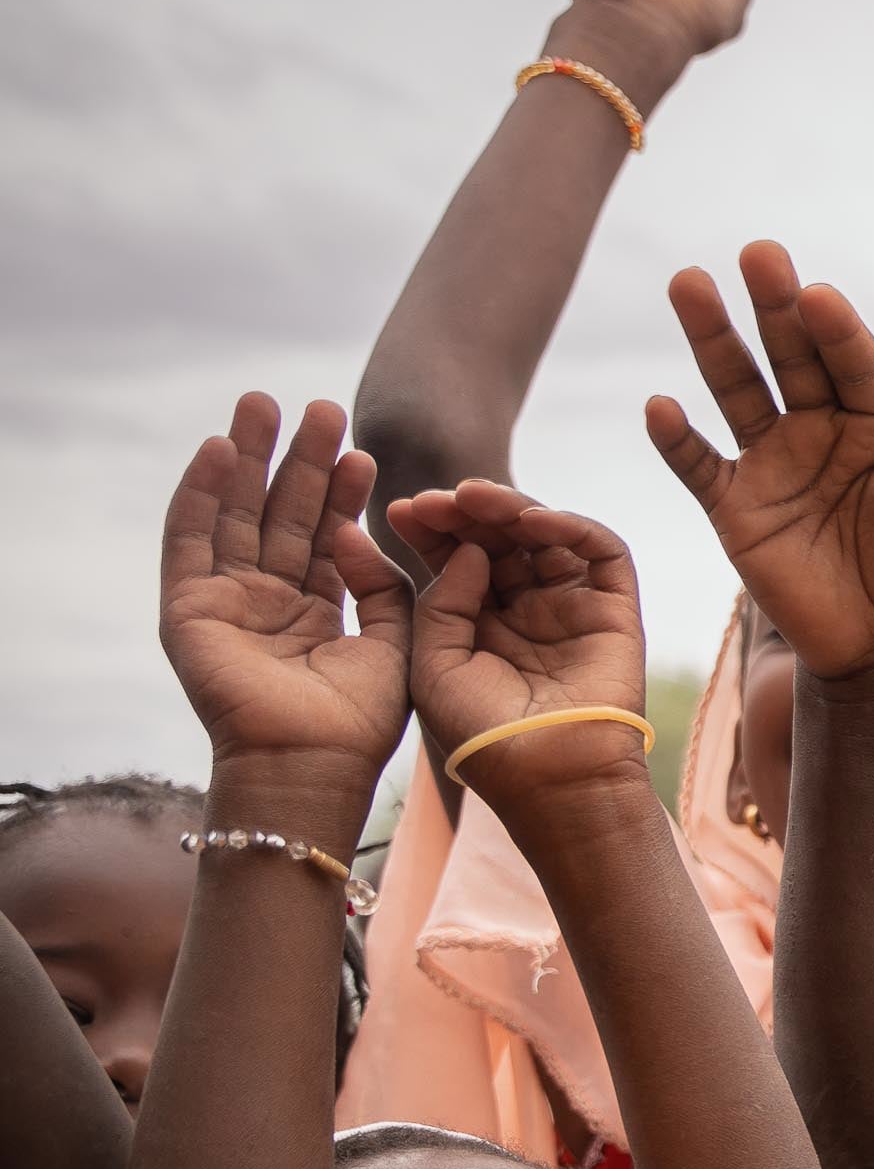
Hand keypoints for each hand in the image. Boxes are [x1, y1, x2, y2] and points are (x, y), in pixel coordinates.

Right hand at [157, 396, 412, 788]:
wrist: (310, 763)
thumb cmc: (357, 721)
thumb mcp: (392, 641)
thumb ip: (383, 586)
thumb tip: (364, 530)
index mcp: (314, 608)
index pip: (327, 534)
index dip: (343, 492)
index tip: (363, 450)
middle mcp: (266, 599)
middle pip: (281, 513)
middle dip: (300, 460)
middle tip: (320, 407)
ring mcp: (225, 600)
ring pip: (235, 513)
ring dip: (248, 458)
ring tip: (264, 404)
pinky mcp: (187, 606)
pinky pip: (189, 539)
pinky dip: (199, 493)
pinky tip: (216, 449)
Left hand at [384, 485, 655, 815]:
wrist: (546, 776)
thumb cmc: (482, 732)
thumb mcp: (431, 664)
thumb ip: (438, 601)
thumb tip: (467, 549)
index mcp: (477, 624)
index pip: (455, 559)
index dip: (431, 531)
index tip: (402, 511)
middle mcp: (525, 609)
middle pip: (498, 540)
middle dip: (465, 513)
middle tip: (438, 499)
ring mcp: (570, 606)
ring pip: (546, 536)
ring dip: (510, 507)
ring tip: (475, 496)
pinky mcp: (614, 608)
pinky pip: (602, 551)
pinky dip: (571, 525)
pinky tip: (531, 521)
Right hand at [644, 241, 873, 683]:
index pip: (854, 362)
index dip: (837, 330)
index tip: (819, 294)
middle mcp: (821, 428)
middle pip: (792, 357)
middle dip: (774, 307)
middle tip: (758, 253)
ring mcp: (773, 462)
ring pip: (737, 389)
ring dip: (713, 341)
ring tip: (691, 284)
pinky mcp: (735, 505)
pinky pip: (699, 464)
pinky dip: (677, 439)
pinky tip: (660, 406)